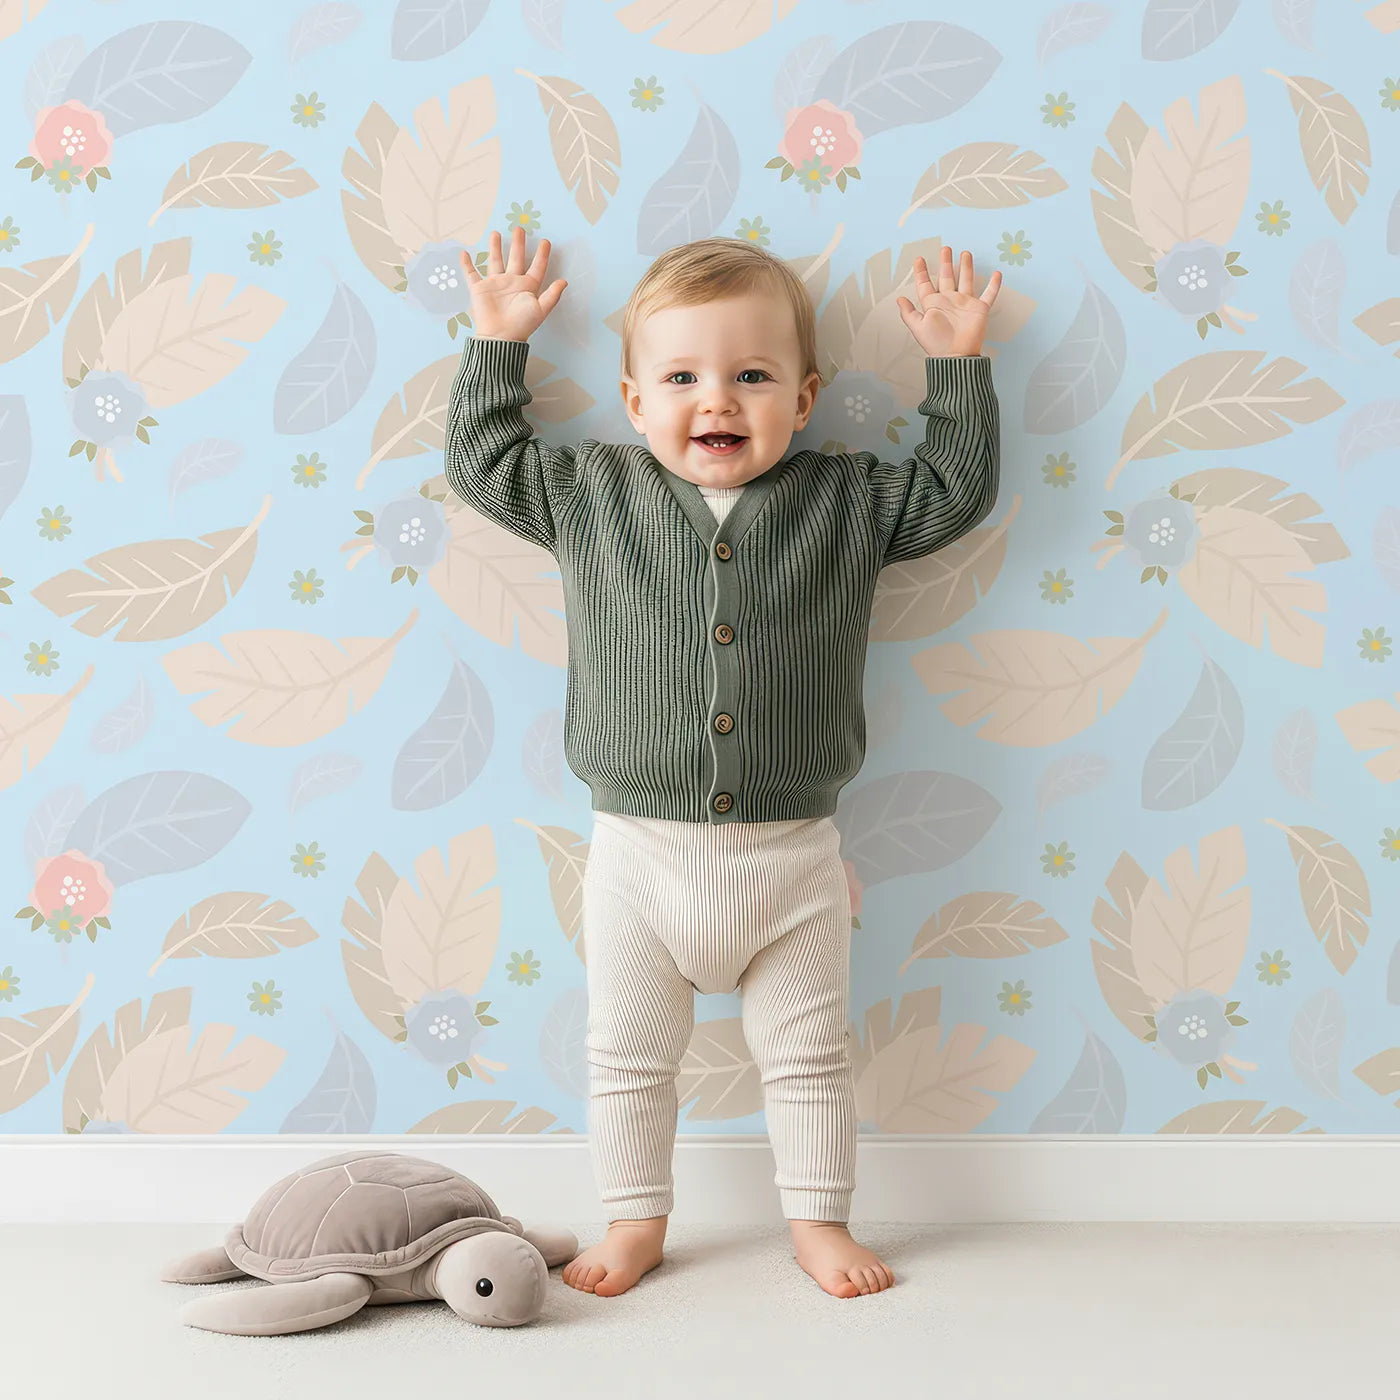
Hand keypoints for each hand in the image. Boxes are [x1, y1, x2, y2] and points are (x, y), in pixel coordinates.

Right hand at [460, 225, 566, 340]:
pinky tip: (464, 254)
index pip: (537, 267)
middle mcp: (512, 282)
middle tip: (520, 228)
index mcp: (527, 286)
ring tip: (495, 233)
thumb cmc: (521, 325)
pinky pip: (471, 274)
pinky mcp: (480, 289)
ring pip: (495, 261)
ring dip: (495, 248)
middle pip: (516, 258)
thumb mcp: (541, 309)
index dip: (542, 255)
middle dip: (518, 244)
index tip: (546, 242)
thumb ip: (552, 295)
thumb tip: (564, 281)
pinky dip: (467, 264)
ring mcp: (495, 284)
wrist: (500, 336)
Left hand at [897, 247, 1001, 356]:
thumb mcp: (918, 328)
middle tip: (945, 249)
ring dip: (966, 267)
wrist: (956, 355)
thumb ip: (908, 313)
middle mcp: (949, 301)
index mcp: (933, 304)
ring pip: (966, 280)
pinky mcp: (979, 309)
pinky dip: (994, 285)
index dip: (921, 272)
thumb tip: (899, 299)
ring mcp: (964, 303)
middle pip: (946, 277)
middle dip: (945, 263)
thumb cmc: (937, 344)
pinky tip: (996, 274)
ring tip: (965, 254)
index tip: (919, 260)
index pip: (925, 284)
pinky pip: (989, 294)